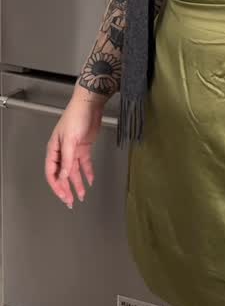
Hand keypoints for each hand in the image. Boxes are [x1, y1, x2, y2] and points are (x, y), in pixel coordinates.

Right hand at [44, 89, 105, 208]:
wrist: (90, 104)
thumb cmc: (76, 117)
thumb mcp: (70, 140)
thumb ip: (67, 160)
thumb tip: (64, 176)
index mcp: (54, 149)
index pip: (52, 173)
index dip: (57, 186)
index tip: (63, 196)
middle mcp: (63, 151)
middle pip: (63, 175)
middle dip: (67, 189)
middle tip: (71, 201)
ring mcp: (74, 150)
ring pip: (74, 171)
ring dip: (78, 184)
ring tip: (82, 196)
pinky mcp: (84, 147)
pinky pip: (84, 163)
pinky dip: (87, 172)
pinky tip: (90, 180)